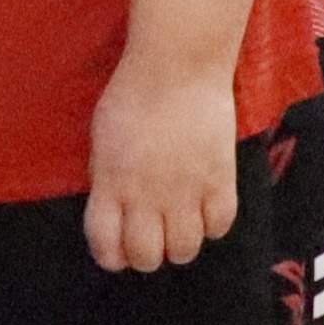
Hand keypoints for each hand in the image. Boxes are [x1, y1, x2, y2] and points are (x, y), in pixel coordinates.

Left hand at [83, 58, 242, 272]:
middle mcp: (148, 196)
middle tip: (150, 238)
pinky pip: (220, 227)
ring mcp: (187, 192)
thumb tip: (111, 205)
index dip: (109, 255)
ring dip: (179, 245)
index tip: (114, 252)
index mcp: (112, 183)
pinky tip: (205, 210)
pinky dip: (211, 226)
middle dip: (145, 255)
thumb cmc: (131, 94)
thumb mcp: (102, 138)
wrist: (178, 68)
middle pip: (148, 256)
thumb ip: (106, 176)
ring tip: (178, 227)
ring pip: (185, 250)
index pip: (106, 242)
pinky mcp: (221, 182)